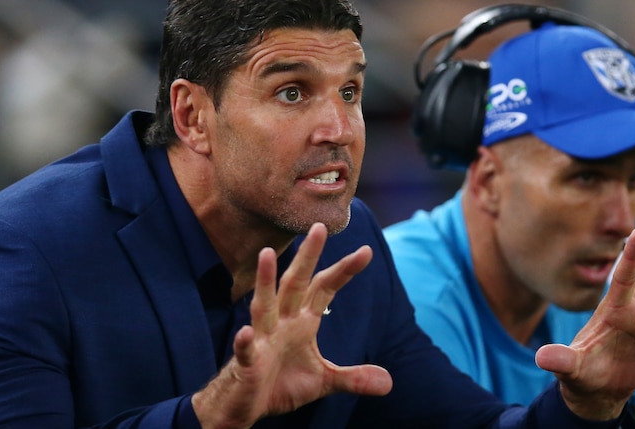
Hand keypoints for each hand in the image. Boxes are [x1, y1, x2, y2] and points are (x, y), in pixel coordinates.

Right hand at [192, 223, 392, 428]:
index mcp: (302, 322)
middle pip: (295, 284)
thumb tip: (389, 382)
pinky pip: (246, 350)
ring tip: (267, 254)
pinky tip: (245, 333)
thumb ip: (354, 378)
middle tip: (319, 227)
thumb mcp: (323, 382)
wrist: (245, 407)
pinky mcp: (246, 363)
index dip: (343, 270)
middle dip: (307, 257)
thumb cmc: (280, 385)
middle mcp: (282, 323)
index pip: (324, 288)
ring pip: (264, 306)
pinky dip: (245, 342)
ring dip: (265, 281)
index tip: (366, 251)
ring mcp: (262, 340)